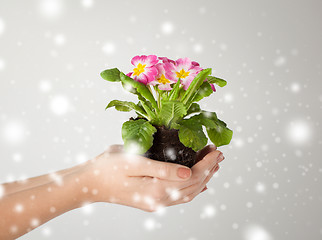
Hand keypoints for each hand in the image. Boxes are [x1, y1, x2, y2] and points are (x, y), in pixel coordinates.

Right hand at [81, 144, 223, 211]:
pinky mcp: (152, 199)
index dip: (207, 164)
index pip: (192, 177)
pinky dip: (193, 188)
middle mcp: (160, 200)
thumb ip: (163, 169)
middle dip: (209, 169)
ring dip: (203, 178)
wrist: (89, 183)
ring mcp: (156, 202)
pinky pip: (179, 197)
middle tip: (219, 154)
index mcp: (156, 190)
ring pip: (188, 192)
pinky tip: (199, 183)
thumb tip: (188, 172)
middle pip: (193, 186)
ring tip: (213, 165)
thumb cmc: (107, 168)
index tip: (217, 151)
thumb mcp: (134, 163)